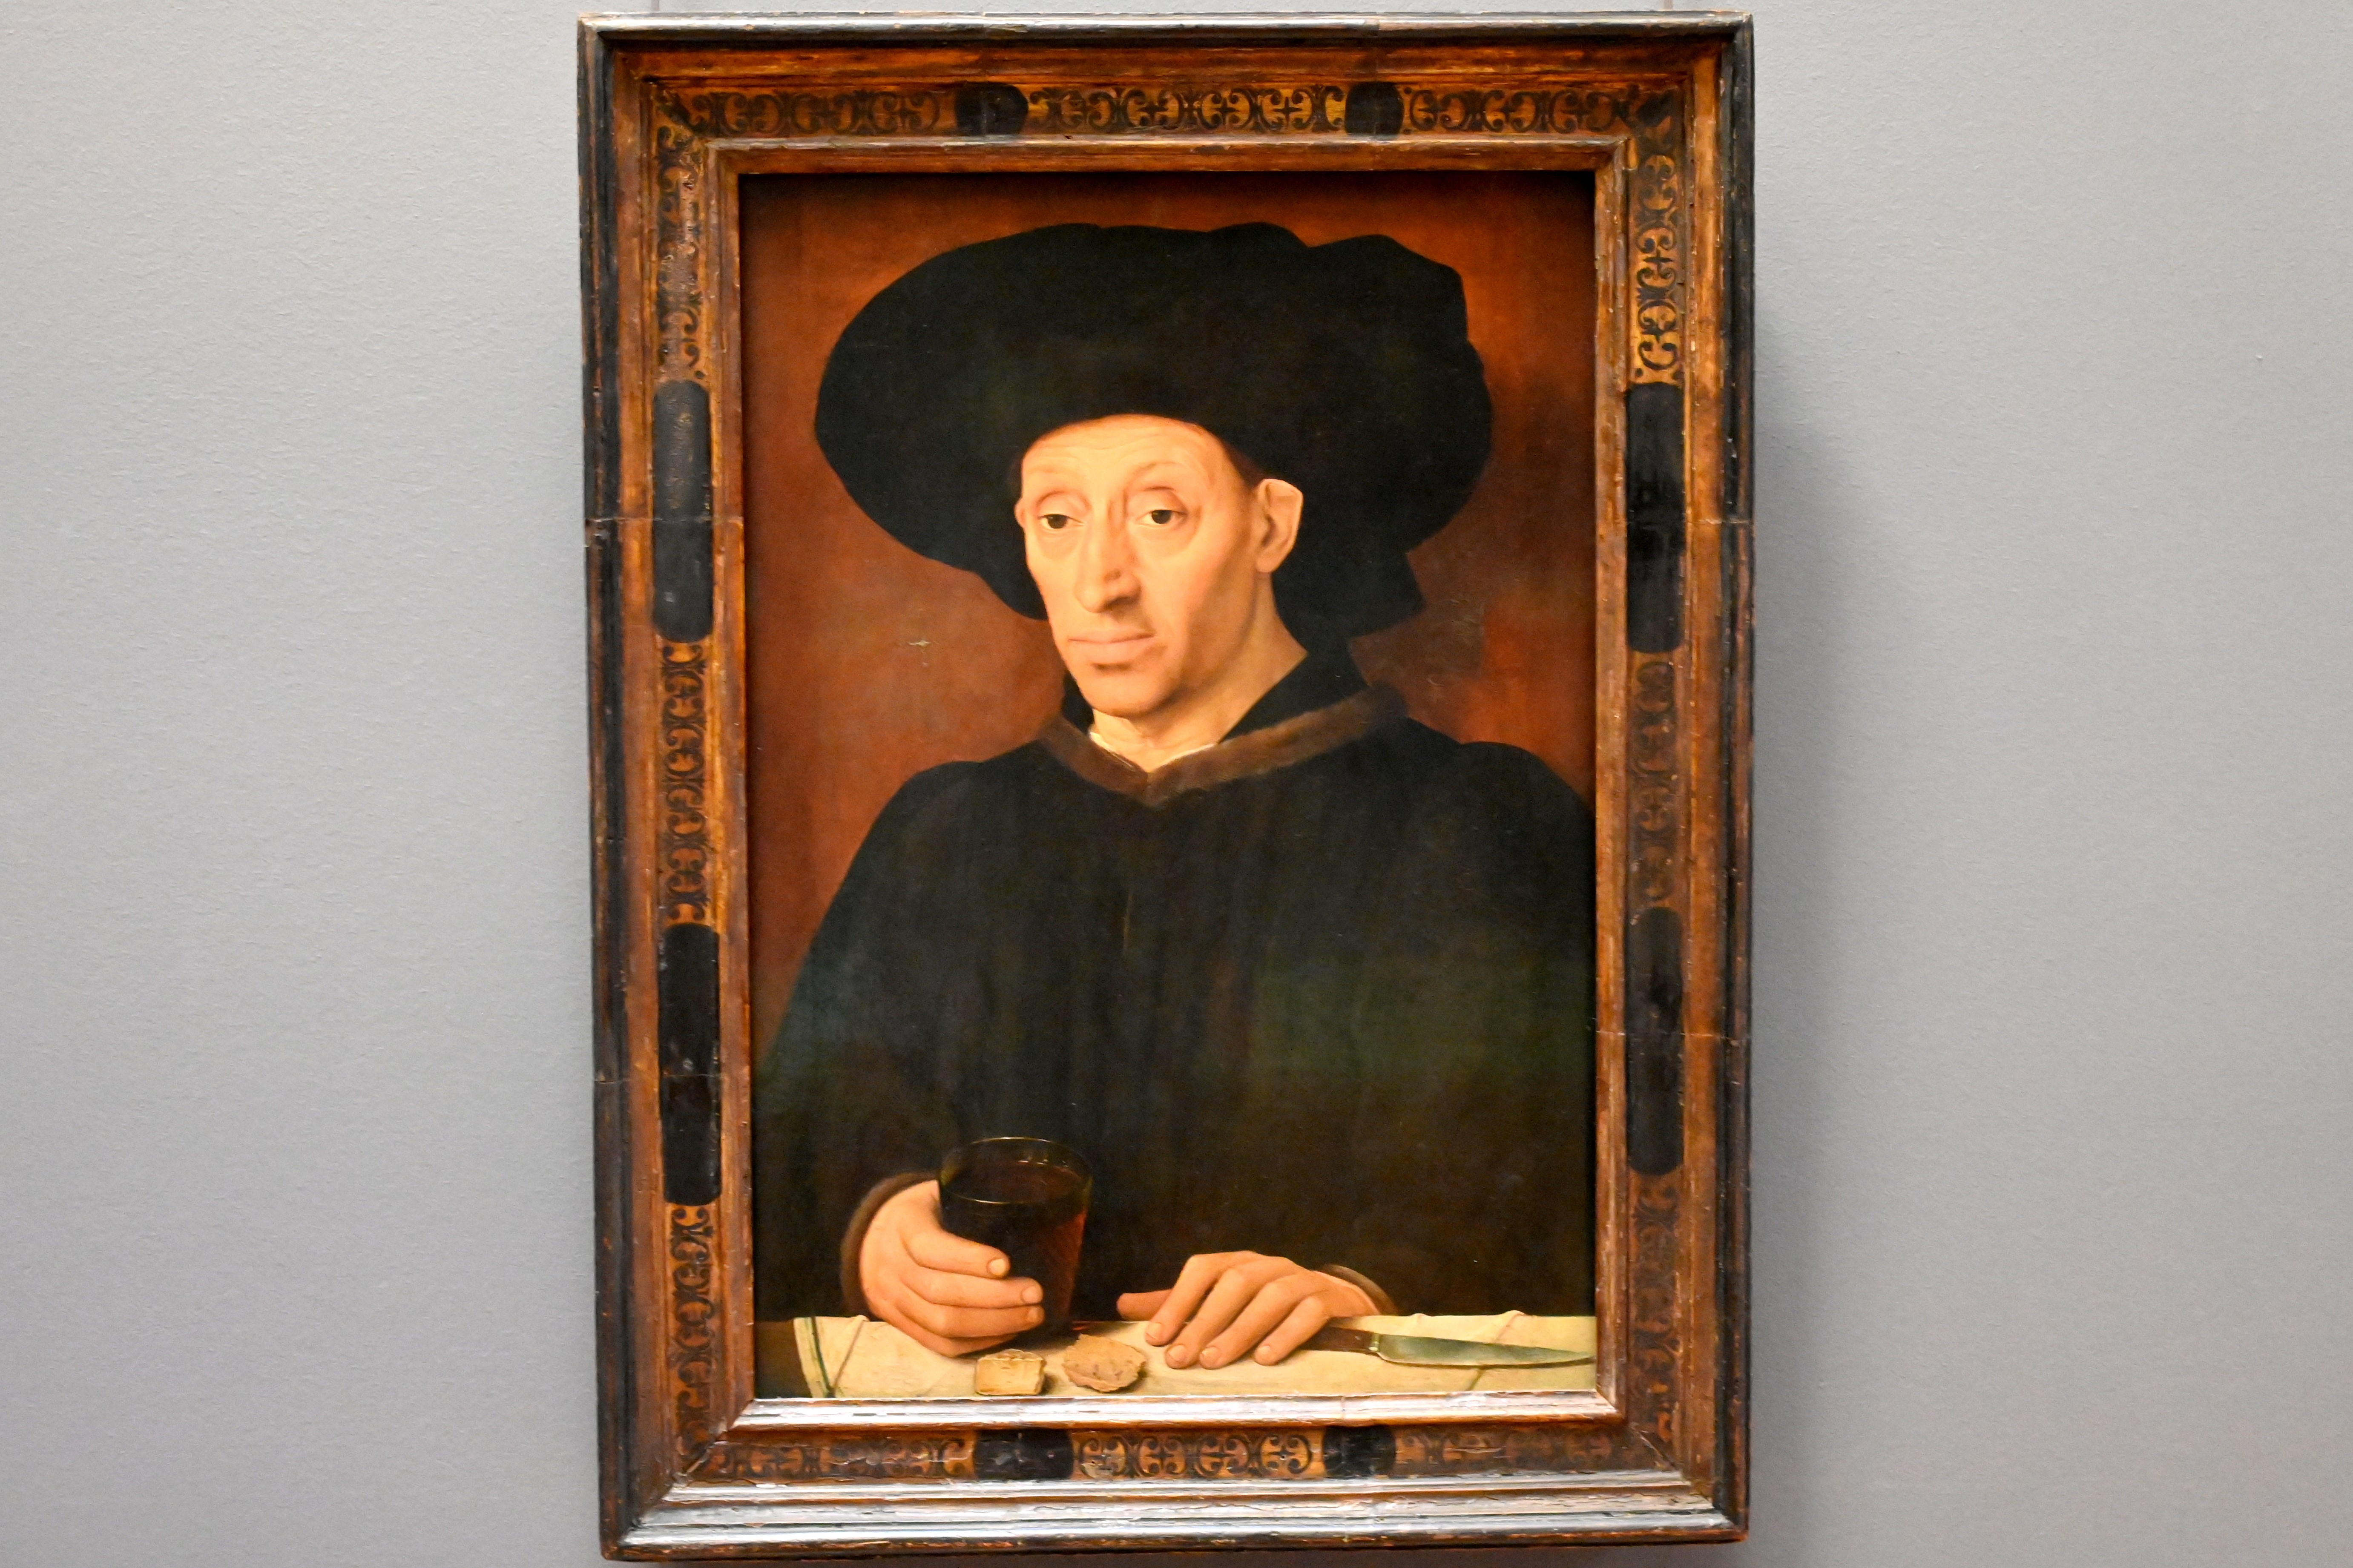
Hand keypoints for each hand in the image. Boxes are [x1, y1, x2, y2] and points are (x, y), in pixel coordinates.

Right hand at [858, 1180, 1044, 1355]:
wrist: (875, 1238)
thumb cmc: (926, 1211)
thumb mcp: (939, 1192)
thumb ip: (972, 1201)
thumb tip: (1030, 1211)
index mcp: (903, 1224)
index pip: (930, 1247)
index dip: (968, 1258)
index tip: (1007, 1263)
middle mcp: (891, 1265)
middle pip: (940, 1292)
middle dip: (994, 1297)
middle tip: (1034, 1293)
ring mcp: (892, 1300)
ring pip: (941, 1324)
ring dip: (992, 1324)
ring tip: (1031, 1315)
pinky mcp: (901, 1325)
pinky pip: (939, 1344)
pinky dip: (977, 1343)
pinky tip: (1008, 1331)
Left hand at [1115, 1251, 1375, 1368]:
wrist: (1338, 1307)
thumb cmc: (1269, 1310)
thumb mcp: (1221, 1306)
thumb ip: (1179, 1306)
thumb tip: (1123, 1305)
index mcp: (1239, 1264)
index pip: (1204, 1268)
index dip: (1178, 1299)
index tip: (1156, 1337)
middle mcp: (1269, 1265)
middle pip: (1235, 1282)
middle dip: (1204, 1321)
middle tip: (1182, 1359)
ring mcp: (1304, 1279)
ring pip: (1271, 1295)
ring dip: (1240, 1329)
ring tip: (1216, 1361)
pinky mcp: (1332, 1300)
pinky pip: (1310, 1311)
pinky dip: (1287, 1333)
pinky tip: (1266, 1358)